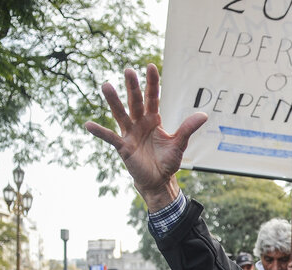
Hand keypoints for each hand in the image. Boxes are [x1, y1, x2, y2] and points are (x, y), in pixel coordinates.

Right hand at [84, 64, 207, 210]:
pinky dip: (100, 132)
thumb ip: (187, 128)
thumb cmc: (167, 160)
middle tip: (128, 70)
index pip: (153, 98)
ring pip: (121, 114)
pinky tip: (88, 124)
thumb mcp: (179, 144)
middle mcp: (140, 123)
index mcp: (153, 119)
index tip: (151, 66)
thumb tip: (204, 115)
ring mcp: (130, 134)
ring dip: (114, 101)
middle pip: (136, 102)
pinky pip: (110, 138)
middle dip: (133, 87)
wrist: (158, 180)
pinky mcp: (124, 147)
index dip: (152, 83)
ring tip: (106, 86)